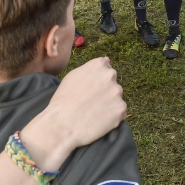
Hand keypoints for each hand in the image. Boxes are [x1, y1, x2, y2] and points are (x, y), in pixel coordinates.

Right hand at [20, 57, 124, 171]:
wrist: (63, 124)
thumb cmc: (63, 100)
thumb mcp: (73, 76)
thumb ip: (91, 68)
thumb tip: (107, 60)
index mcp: (98, 65)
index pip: (106, 68)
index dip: (98, 80)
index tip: (91, 90)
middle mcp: (110, 75)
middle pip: (112, 83)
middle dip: (105, 91)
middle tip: (91, 102)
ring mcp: (117, 92)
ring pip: (116, 98)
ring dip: (109, 104)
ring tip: (94, 112)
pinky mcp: (121, 108)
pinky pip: (120, 111)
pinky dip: (113, 116)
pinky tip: (100, 120)